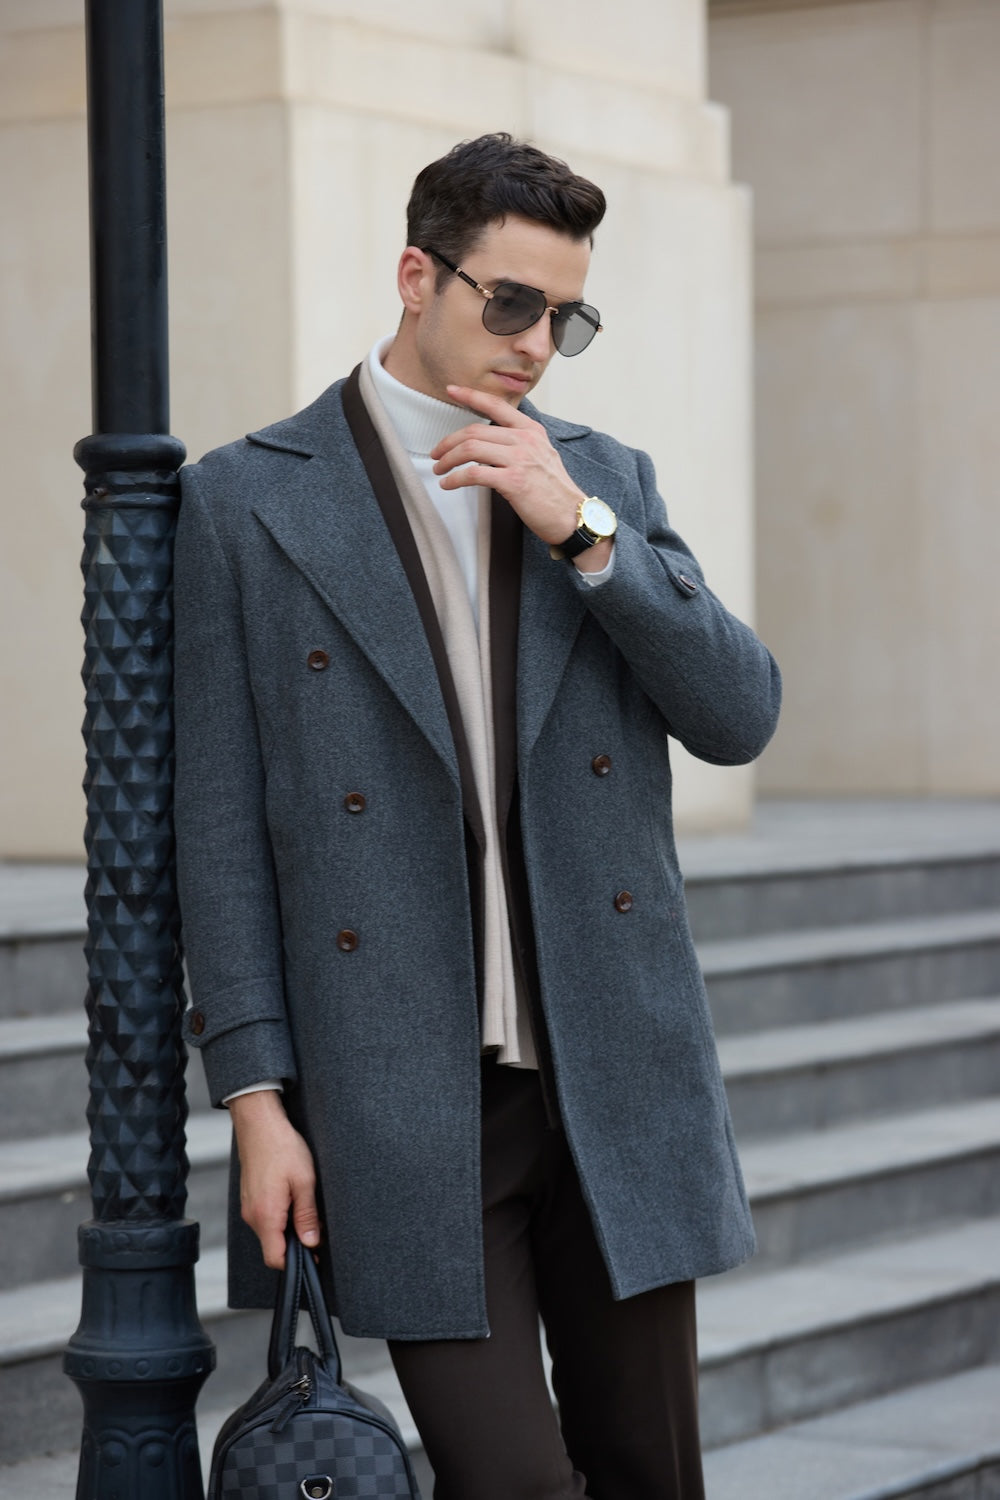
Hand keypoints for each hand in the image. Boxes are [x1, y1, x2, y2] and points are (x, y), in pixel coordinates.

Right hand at [228, 1089, 320, 1269]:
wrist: (259, 1123)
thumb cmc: (282, 1147)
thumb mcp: (304, 1181)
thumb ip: (307, 1215)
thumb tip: (311, 1243)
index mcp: (265, 1215)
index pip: (275, 1258)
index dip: (295, 1264)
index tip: (314, 1257)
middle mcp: (252, 1216)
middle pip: (273, 1247)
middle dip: (295, 1245)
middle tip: (316, 1229)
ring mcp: (248, 1207)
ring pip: (270, 1232)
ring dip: (288, 1229)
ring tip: (305, 1208)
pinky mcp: (249, 1198)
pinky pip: (265, 1218)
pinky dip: (280, 1217)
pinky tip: (293, 1199)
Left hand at [431, 384, 585, 546]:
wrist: (572, 516)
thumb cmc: (553, 491)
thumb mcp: (541, 456)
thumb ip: (517, 446)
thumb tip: (487, 447)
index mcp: (531, 431)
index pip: (496, 405)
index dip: (471, 396)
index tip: (452, 390)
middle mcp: (525, 440)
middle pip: (474, 431)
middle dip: (448, 442)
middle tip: (436, 453)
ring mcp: (520, 459)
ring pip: (470, 449)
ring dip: (448, 459)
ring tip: (439, 469)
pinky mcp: (513, 481)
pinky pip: (474, 474)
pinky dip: (455, 478)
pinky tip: (449, 484)